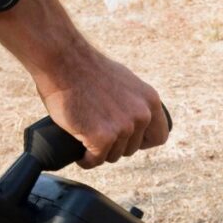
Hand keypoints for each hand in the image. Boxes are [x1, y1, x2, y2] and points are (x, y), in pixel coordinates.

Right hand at [33, 46, 168, 168]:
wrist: (64, 61)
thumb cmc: (87, 70)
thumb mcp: (125, 82)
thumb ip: (135, 101)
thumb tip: (137, 117)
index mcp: (150, 100)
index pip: (159, 136)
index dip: (142, 142)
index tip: (128, 140)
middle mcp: (142, 115)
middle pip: (132, 149)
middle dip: (115, 146)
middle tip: (98, 136)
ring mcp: (123, 127)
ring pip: (113, 156)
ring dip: (99, 152)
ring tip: (86, 138)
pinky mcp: (102, 137)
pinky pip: (95, 160)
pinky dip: (86, 160)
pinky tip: (79, 153)